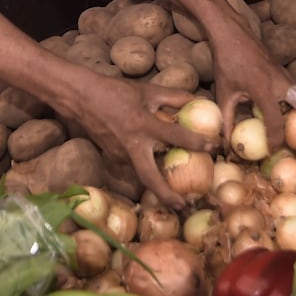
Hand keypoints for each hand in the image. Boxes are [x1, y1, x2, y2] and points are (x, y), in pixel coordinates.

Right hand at [63, 72, 213, 208]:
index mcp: (143, 125)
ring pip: (141, 176)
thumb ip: (175, 96)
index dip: (195, 142)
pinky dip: (147, 171)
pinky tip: (158, 173)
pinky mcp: (113, 158)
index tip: (213, 147)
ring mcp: (120, 155)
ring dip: (157, 187)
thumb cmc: (117, 92)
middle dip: (166, 195)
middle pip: (149, 177)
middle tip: (184, 205)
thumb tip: (199, 100)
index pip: (174, 136)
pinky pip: (134, 167)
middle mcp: (132, 145)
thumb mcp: (149, 90)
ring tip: (176, 197)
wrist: (82, 98)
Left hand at [210, 30, 295, 151]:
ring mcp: (284, 74)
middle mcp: (279, 81)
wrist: (233, 33)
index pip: (274, 120)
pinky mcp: (284, 71)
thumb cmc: (227, 63)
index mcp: (262, 88)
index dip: (275, 138)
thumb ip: (227, 119)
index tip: (273, 150)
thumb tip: (227, 144)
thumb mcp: (224, 93)